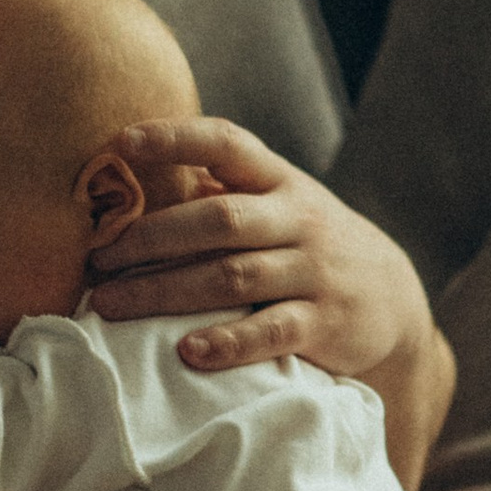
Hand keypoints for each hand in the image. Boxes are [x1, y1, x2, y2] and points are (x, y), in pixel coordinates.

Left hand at [87, 120, 428, 385]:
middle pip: (218, 219)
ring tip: (109, 306)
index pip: (227, 144)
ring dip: (164, 291)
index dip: (175, 139)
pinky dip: (228, 342)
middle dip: (149, 238)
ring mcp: (315, 272)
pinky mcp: (325, 324)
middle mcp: (300, 219)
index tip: (120, 142)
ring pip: (233, 278)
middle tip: (96, 259)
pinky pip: (271, 332)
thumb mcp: (278, 205)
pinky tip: (186, 351)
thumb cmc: (307, 244)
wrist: (393, 297)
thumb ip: (219, 191)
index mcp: (280, 181)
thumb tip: (128, 179)